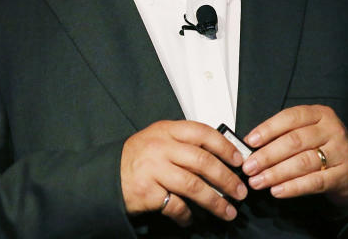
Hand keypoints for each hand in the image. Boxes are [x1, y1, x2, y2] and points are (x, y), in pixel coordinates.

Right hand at [121, 120, 247, 226]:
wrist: (107, 176)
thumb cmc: (136, 158)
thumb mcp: (158, 140)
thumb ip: (183, 143)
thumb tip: (220, 157)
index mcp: (165, 130)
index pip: (202, 133)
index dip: (225, 147)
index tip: (239, 160)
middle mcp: (160, 147)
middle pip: (203, 161)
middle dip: (227, 179)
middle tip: (240, 191)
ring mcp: (153, 169)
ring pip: (194, 185)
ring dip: (215, 201)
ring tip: (227, 211)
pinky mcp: (148, 191)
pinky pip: (176, 205)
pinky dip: (187, 215)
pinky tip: (190, 218)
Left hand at [242, 105, 347, 206]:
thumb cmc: (323, 147)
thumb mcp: (307, 132)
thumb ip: (283, 134)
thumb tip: (251, 145)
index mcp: (320, 114)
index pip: (290, 118)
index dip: (267, 129)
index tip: (249, 141)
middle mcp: (332, 130)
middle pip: (294, 141)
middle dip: (267, 155)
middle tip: (249, 167)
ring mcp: (340, 152)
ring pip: (302, 162)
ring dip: (276, 173)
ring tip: (258, 181)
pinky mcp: (343, 175)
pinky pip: (314, 182)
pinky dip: (293, 187)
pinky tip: (277, 190)